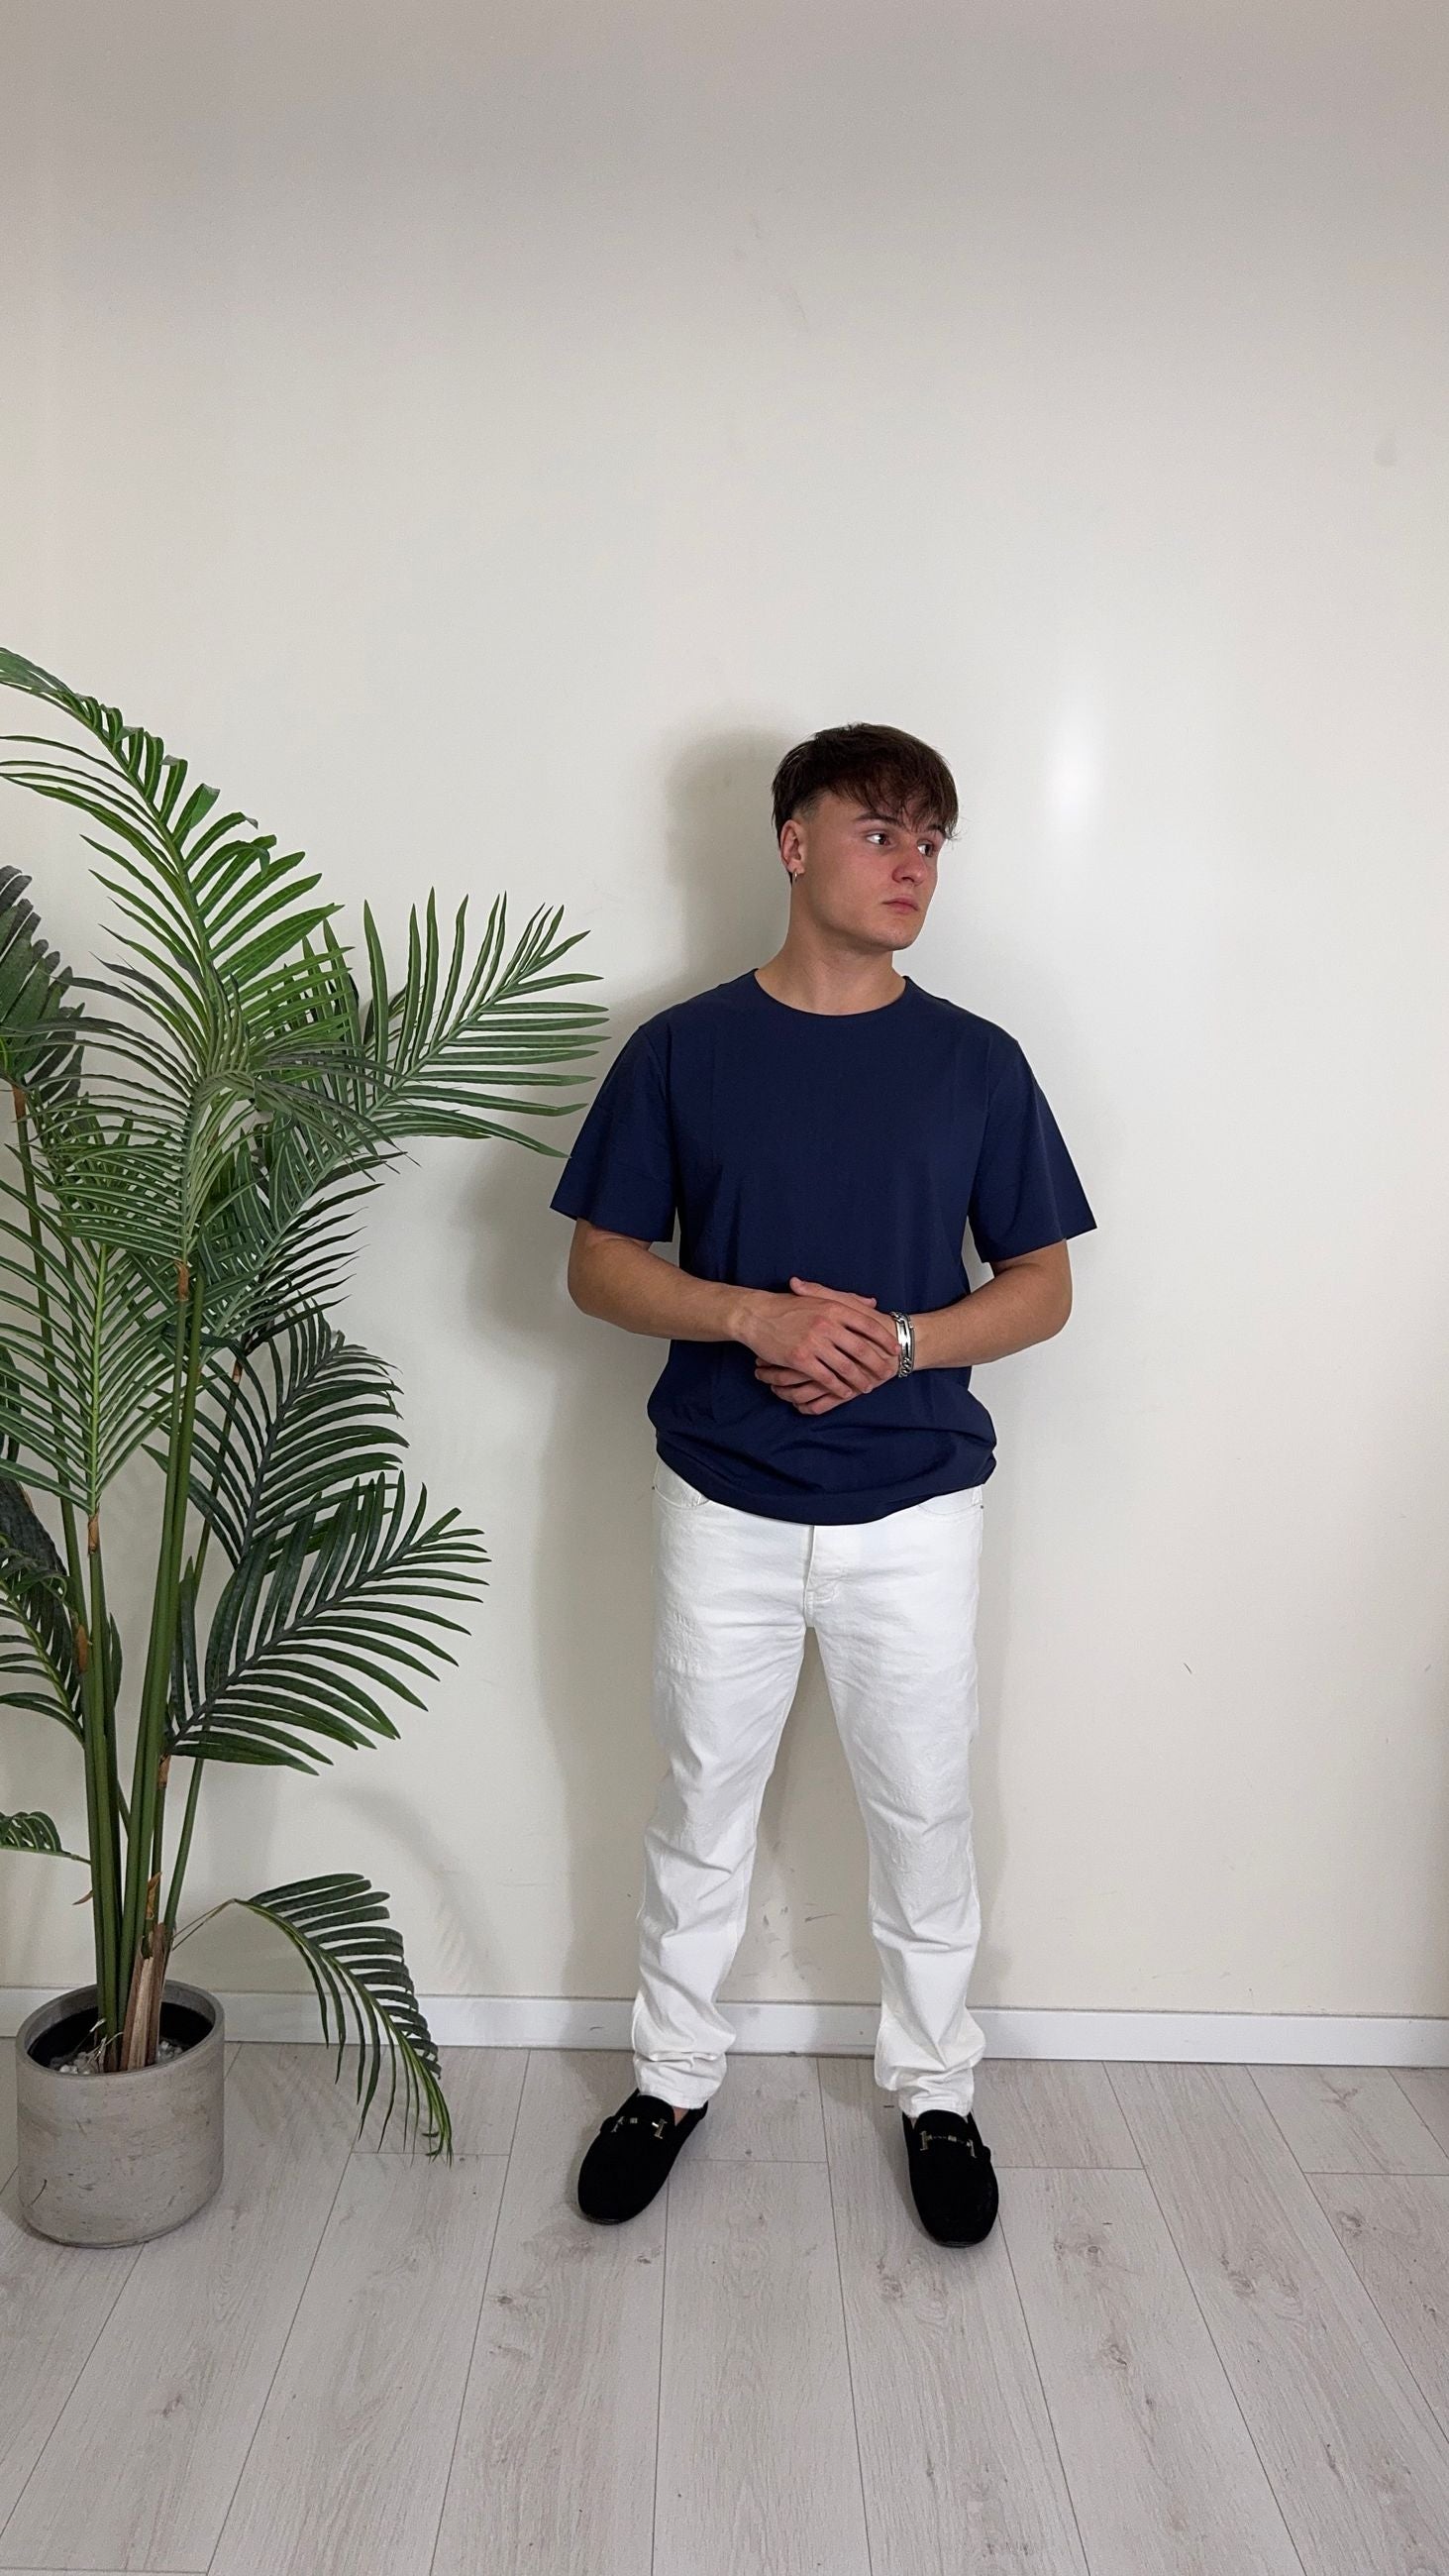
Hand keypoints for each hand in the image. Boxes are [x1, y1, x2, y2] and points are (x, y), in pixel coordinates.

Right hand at [744, 1276, 900, 1414]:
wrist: (757, 1315)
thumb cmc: (788, 1306)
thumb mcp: (819, 1296)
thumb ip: (847, 1300)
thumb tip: (872, 1303)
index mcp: (834, 1308)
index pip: (867, 1325)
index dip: (884, 1339)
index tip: (895, 1349)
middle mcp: (827, 1325)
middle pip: (861, 1349)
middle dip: (877, 1364)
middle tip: (887, 1373)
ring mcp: (814, 1342)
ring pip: (846, 1367)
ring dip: (860, 1380)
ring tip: (868, 1387)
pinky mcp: (801, 1359)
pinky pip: (826, 1378)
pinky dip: (839, 1388)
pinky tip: (845, 1393)